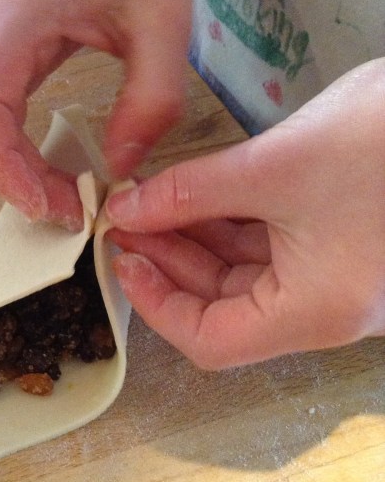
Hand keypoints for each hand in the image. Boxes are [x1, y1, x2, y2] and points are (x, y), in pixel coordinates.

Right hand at [0, 0, 195, 229]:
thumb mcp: (167, 25)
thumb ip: (150, 101)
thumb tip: (120, 171)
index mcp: (20, 15)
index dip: (1, 165)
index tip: (47, 205)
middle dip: (13, 175)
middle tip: (68, 212)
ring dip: (15, 162)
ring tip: (64, 195)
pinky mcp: (6, 35)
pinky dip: (19, 139)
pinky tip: (53, 162)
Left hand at [105, 60, 384, 368]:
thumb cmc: (382, 141)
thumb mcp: (271, 166)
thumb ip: (189, 192)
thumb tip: (127, 210)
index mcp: (315, 311)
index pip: (212, 341)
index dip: (156, 305)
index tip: (122, 259)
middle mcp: (325, 306)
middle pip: (223, 306)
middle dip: (169, 260)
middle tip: (126, 218)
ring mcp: (334, 277)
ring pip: (244, 273)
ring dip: (194, 239)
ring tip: (148, 201)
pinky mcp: (340, 244)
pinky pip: (270, 246)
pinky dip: (227, 223)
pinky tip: (193, 194)